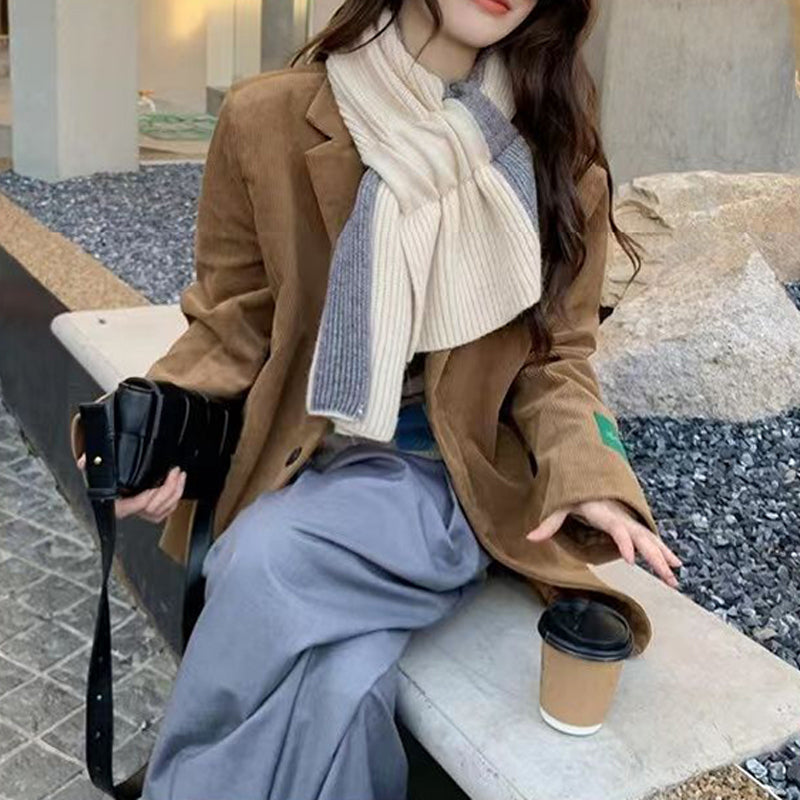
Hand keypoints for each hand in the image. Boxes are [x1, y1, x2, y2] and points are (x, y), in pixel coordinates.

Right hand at [76, 453, 185, 522]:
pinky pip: (167, 510)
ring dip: (175, 493)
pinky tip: (178, 484)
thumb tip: (84, 461)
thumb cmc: (101, 478)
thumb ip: (89, 464)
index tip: (156, 483)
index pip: (137, 505)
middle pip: (155, 508)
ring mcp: (142, 512)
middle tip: (175, 473)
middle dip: (169, 490)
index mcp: (116, 506)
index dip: (148, 496)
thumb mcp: (94, 470)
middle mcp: (130, 511)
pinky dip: (175, 498)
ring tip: (180, 476)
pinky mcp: (151, 510)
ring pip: (163, 510)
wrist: (105, 486)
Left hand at [526, 498, 682, 588]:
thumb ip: (549, 523)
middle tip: (667, 577)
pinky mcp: (632, 525)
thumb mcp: (560, 505)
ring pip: (650, 540)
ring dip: (664, 558)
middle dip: (655, 557)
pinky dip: (664, 551)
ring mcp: (629, 521)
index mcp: (605, 513)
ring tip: (675, 579)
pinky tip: (676, 565)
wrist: (589, 477)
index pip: (618, 530)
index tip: (631, 561)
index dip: (625, 544)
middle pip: (641, 538)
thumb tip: (529, 538)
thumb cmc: (575, 492)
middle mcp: (622, 517)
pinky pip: (650, 539)